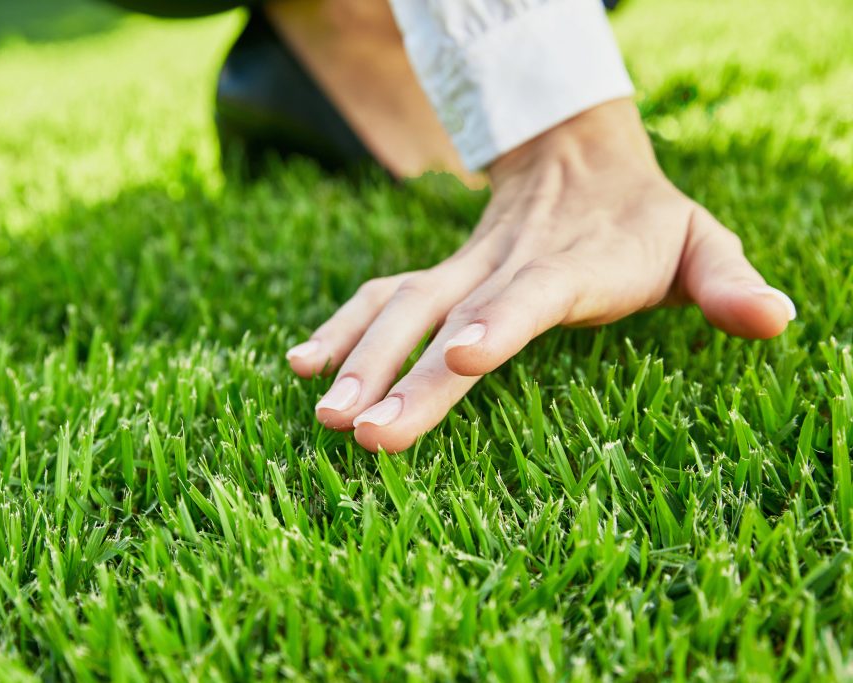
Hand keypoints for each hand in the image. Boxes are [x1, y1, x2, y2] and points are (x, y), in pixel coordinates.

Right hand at [286, 99, 795, 452]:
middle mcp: (501, 268)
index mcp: (570, 264)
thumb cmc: (643, 220)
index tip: (459, 358)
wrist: (578, 158)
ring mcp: (460, 271)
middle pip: (442, 315)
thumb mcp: (701, 241)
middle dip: (400, 373)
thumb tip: (777, 320)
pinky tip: (302, 366)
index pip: (528, 295)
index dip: (495, 323)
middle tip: (361, 432)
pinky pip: (379, 298)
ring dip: (357, 358)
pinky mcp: (436, 278)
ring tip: (324, 414)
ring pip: (397, 308)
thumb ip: (728, 280)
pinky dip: (339, 328)